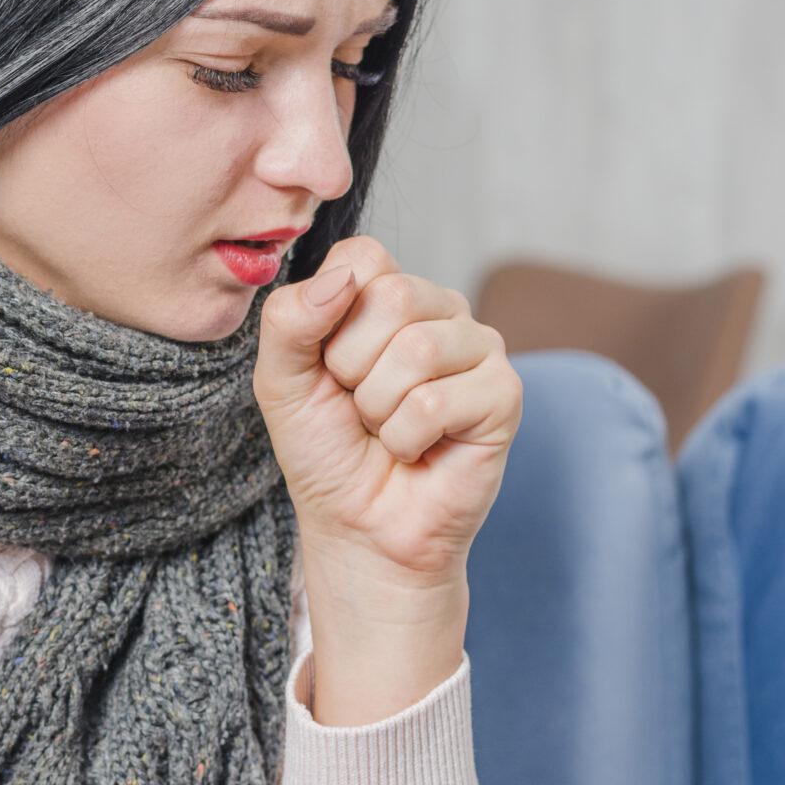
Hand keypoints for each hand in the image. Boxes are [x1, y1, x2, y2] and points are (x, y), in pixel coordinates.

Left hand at [253, 234, 521, 585]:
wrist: (359, 528)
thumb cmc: (326, 451)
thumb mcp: (281, 380)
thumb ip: (290, 320)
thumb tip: (341, 280)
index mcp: (389, 292)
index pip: (363, 256)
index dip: (329, 318)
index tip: (329, 368)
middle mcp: (441, 309)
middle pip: (392, 297)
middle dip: (353, 368)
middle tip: (361, 407)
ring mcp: (479, 348)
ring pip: (417, 351)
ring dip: (379, 409)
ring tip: (388, 430)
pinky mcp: (503, 395)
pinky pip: (436, 402)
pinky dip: (407, 439)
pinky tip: (418, 450)